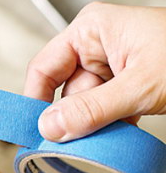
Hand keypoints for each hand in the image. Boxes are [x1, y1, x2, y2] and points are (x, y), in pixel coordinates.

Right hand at [25, 1, 165, 143]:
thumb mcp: (138, 85)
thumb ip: (93, 108)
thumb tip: (50, 126)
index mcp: (91, 29)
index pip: (44, 68)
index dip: (36, 101)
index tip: (34, 134)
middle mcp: (98, 45)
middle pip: (67, 92)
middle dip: (79, 119)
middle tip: (87, 143)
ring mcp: (114, 65)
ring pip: (89, 106)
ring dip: (100, 125)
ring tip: (119, 131)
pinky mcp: (129, 83)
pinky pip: (108, 110)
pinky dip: (115, 125)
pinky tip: (127, 130)